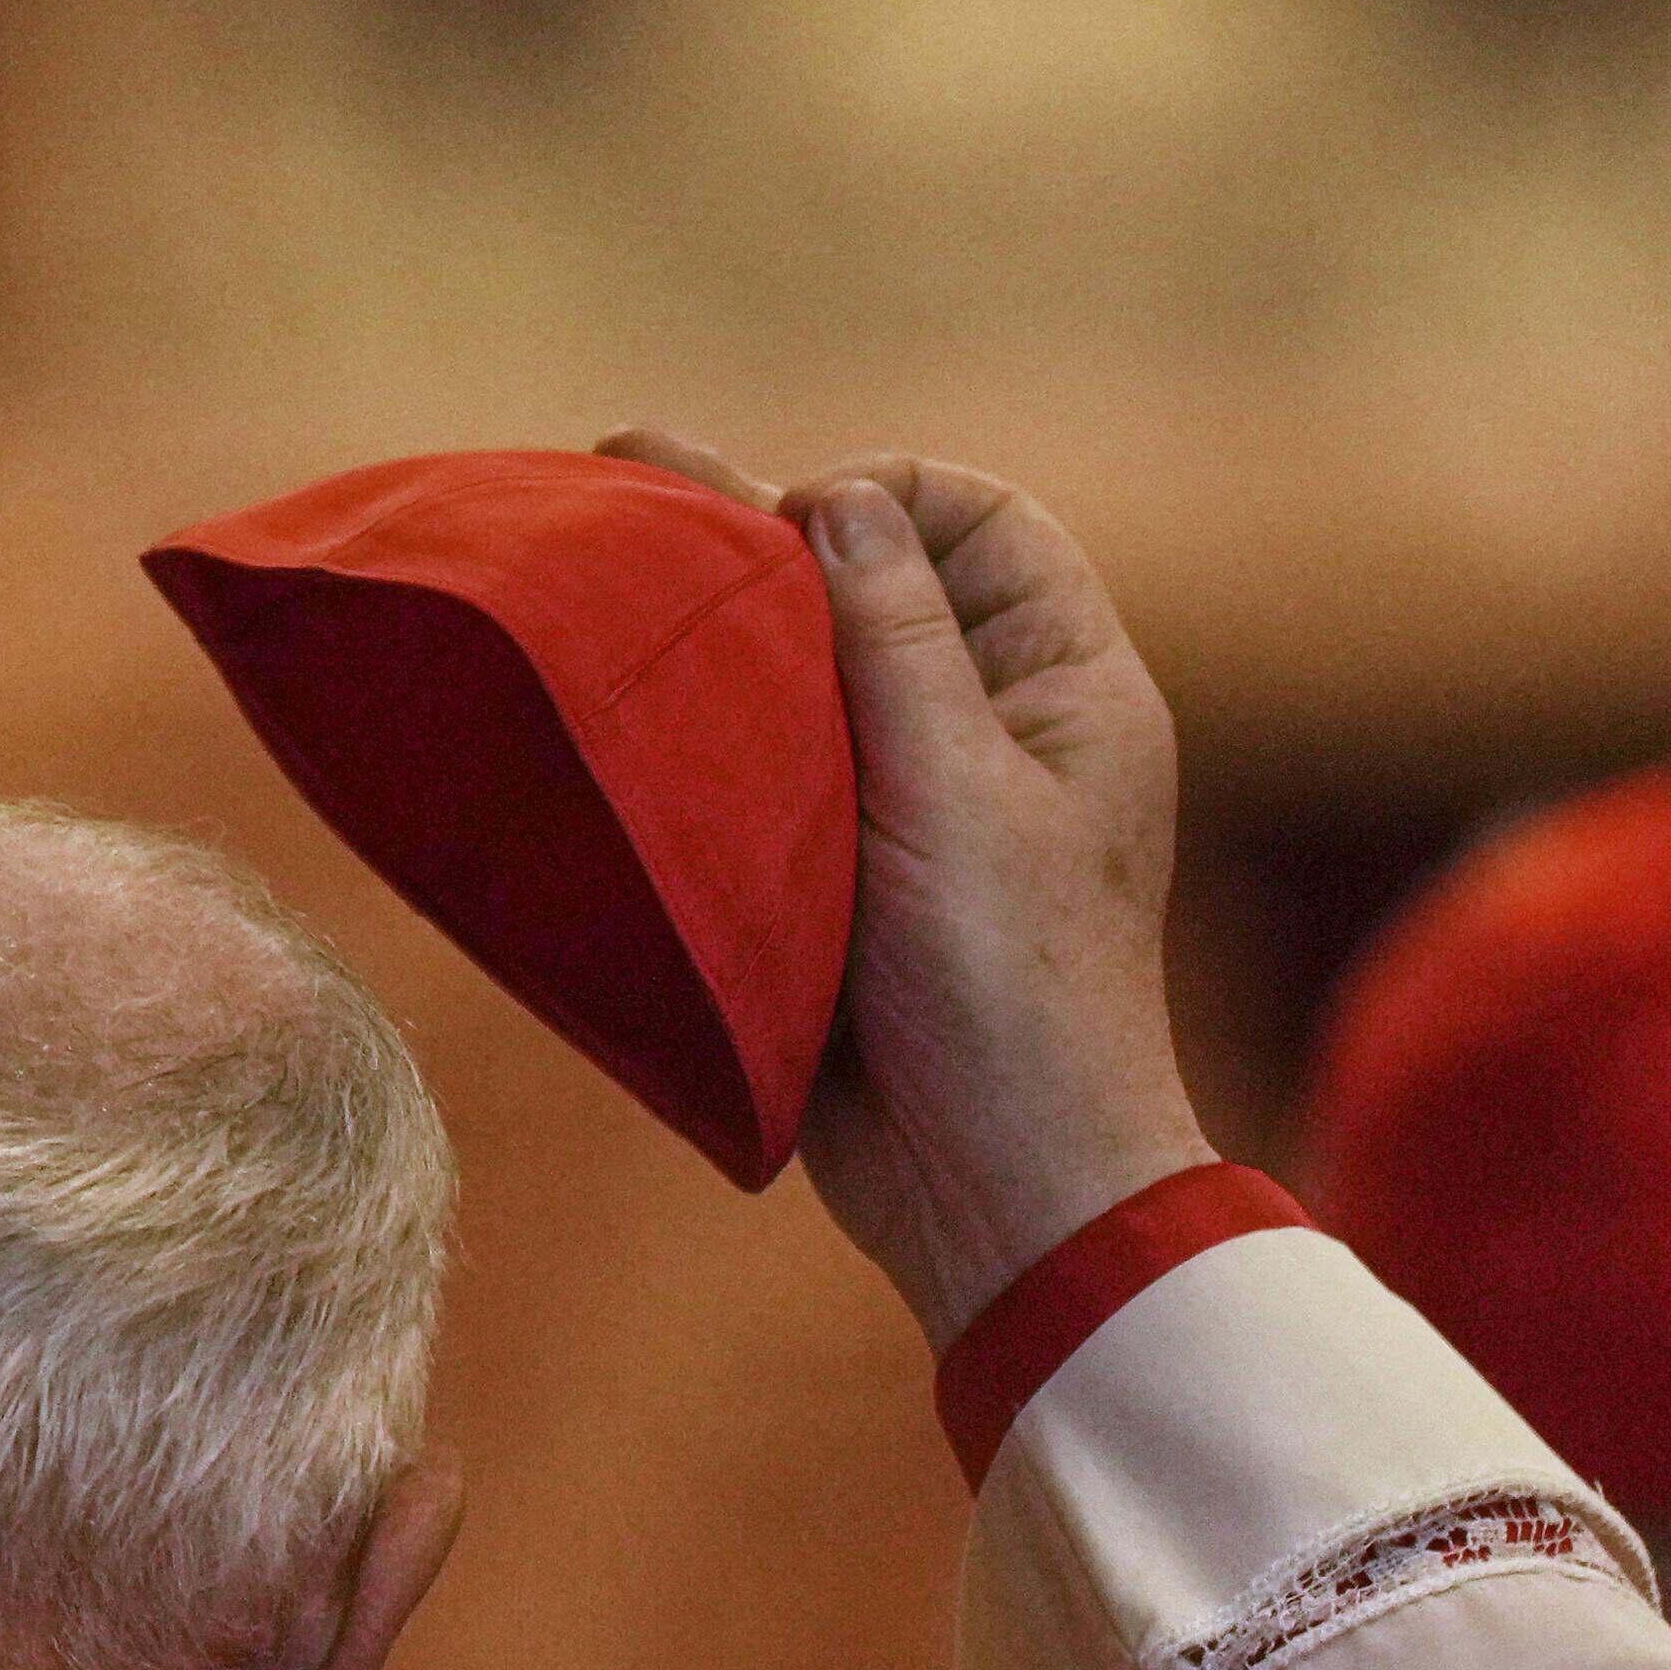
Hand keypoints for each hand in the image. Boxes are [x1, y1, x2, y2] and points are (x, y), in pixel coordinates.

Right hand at [601, 426, 1213, 1348]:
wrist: (993, 1188)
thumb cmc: (1009, 989)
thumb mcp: (958, 789)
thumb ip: (894, 640)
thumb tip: (837, 503)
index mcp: (1067, 689)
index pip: (978, 524)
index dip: (880, 501)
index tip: (783, 536)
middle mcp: (995, 732)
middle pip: (876, 591)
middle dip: (764, 545)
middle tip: (629, 482)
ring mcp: (913, 810)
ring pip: (809, 682)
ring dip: (723, 641)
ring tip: (603, 573)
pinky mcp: (840, 881)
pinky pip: (768, 777)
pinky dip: (704, 738)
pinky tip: (620, 705)